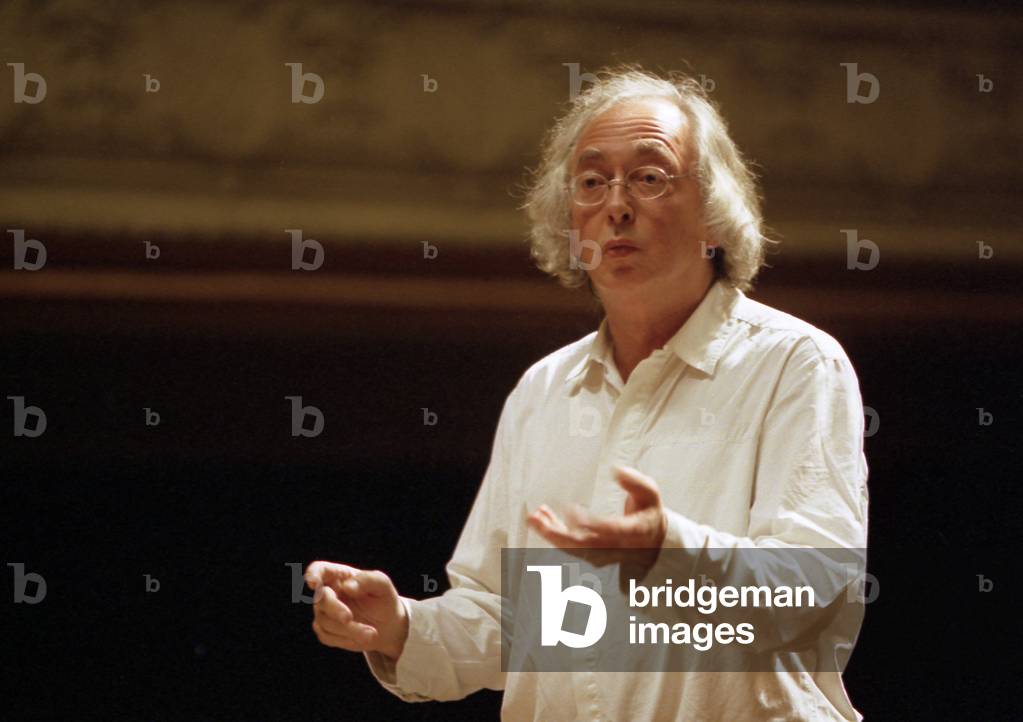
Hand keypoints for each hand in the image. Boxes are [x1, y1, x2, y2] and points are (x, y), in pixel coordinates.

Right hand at [304, 561, 408, 659]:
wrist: (387, 624)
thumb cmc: (382, 598)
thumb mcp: (382, 585)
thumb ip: (368, 580)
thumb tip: (347, 586)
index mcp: (339, 575)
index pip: (320, 570)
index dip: (313, 574)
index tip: (313, 582)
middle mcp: (327, 592)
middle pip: (321, 599)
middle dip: (335, 610)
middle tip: (349, 618)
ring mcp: (324, 612)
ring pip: (326, 622)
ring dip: (350, 629)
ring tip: (372, 633)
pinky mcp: (325, 631)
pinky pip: (328, 637)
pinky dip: (347, 639)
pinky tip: (363, 637)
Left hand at [527, 465, 667, 549]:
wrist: (651, 540)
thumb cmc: (647, 511)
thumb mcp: (649, 493)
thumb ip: (635, 482)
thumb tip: (616, 470)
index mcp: (633, 533)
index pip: (610, 532)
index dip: (590, 524)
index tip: (571, 511)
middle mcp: (615, 547)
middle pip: (583, 546)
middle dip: (556, 534)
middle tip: (536, 519)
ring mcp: (602, 553)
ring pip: (572, 548)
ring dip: (550, 532)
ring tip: (533, 516)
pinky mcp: (591, 553)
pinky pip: (569, 545)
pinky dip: (554, 532)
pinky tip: (541, 516)